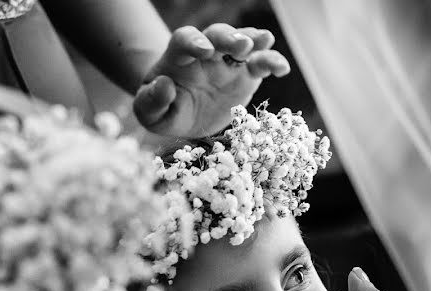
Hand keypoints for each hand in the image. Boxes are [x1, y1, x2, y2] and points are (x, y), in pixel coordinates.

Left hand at [133, 24, 289, 136]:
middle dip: (229, 37)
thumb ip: (152, 100)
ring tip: (265, 41)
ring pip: (242, 43)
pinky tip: (282, 68)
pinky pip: (261, 64)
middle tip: (241, 44)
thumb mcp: (148, 112)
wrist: (183, 115)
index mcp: (179, 58)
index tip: (204, 49)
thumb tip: (165, 85)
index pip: (185, 40)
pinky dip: (272, 62)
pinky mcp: (246, 76)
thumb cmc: (163, 109)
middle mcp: (206, 54)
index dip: (194, 41)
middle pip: (217, 35)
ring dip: (253, 40)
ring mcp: (228, 63)